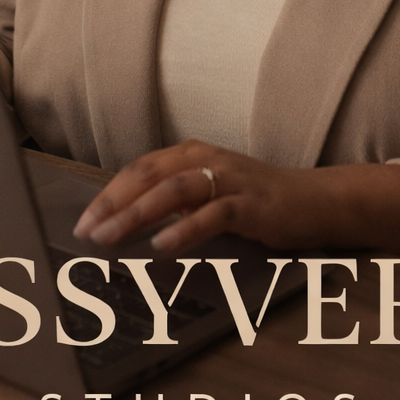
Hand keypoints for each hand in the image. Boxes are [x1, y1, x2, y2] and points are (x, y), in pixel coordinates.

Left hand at [72, 140, 399, 255]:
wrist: (316, 202)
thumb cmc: (257, 203)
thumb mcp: (210, 195)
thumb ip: (174, 203)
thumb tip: (125, 225)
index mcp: (192, 153)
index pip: (139, 169)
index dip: (108, 194)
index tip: (83, 222)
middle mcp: (207, 159)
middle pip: (148, 176)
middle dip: (113, 205)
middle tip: (87, 233)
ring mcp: (230, 179)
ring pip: (173, 191)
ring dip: (136, 215)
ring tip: (111, 238)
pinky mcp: (252, 203)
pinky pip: (212, 213)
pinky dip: (184, 229)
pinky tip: (161, 246)